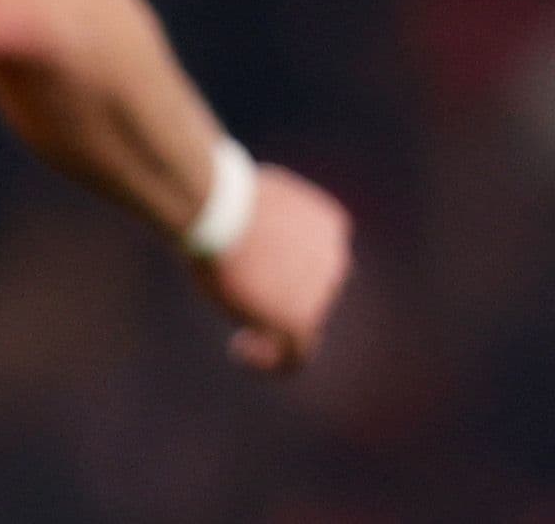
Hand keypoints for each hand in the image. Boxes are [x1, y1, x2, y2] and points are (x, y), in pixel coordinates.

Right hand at [196, 163, 350, 372]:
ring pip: (299, 320)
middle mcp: (335, 259)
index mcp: (329, 225)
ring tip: (238, 331)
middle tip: (239, 294)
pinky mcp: (300, 319)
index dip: (284, 264)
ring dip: (271, 325)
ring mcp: (321, 292)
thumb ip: (261, 222)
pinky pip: (293, 355)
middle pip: (307, 288)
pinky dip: (270, 360)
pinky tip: (240, 351)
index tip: (251, 268)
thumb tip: (244, 229)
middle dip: (277, 293)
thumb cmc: (220, 194)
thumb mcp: (249, 198)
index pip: (312, 255)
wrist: (219, 207)